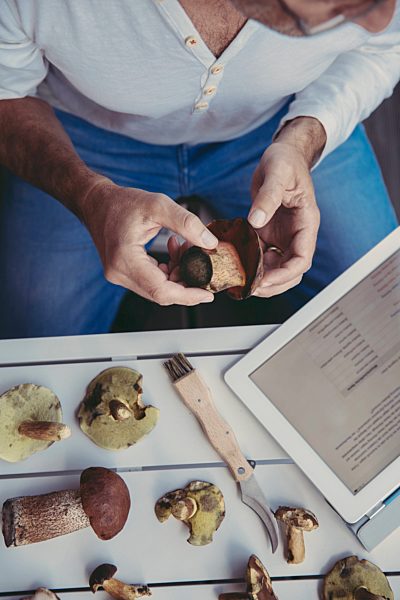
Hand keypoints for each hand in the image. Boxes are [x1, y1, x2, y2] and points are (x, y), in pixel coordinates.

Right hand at [79, 179, 217, 304]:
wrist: (96, 202)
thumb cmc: (122, 202)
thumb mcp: (158, 205)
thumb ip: (186, 223)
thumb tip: (209, 243)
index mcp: (125, 259)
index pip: (161, 291)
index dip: (187, 296)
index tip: (207, 294)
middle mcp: (119, 273)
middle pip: (161, 293)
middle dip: (186, 281)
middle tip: (200, 260)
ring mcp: (119, 276)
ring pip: (158, 288)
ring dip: (178, 273)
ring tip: (186, 248)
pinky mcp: (123, 274)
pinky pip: (152, 281)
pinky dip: (168, 270)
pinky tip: (174, 250)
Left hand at [248, 117, 324, 297]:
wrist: (282, 154)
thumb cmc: (286, 161)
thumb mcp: (277, 173)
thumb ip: (268, 198)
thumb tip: (256, 220)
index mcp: (306, 223)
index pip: (301, 260)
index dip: (284, 275)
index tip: (264, 280)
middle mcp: (296, 234)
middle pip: (290, 272)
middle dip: (272, 284)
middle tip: (249, 287)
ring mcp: (283, 236)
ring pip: (276, 268)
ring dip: (260, 278)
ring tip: (240, 281)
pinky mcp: (269, 234)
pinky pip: (262, 256)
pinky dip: (250, 264)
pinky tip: (235, 264)